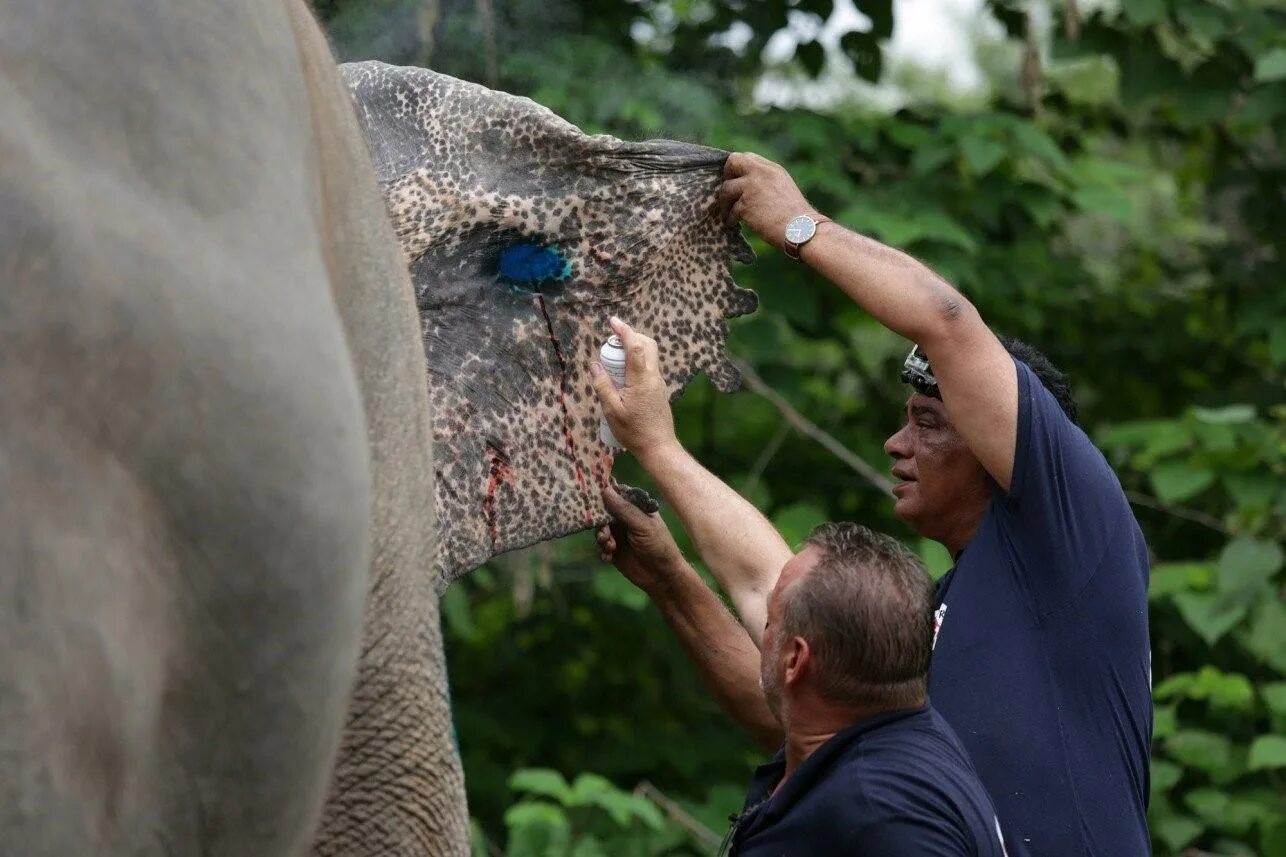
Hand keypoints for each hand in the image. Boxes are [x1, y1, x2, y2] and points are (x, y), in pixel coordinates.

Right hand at [590, 316, 678, 459]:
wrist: (658, 447)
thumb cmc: (634, 431)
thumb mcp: (612, 410)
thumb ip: (603, 385)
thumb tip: (594, 365)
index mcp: (641, 379)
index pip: (635, 346)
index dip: (624, 330)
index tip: (612, 321)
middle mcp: (653, 376)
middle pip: (647, 344)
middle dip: (630, 336)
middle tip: (612, 341)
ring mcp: (658, 382)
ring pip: (649, 355)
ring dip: (633, 349)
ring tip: (614, 359)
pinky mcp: (659, 389)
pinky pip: (648, 366)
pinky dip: (636, 361)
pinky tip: (623, 376)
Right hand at [596, 486, 686, 593]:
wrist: (662, 575)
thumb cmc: (659, 545)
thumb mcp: (643, 525)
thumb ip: (624, 508)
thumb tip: (606, 490)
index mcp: (635, 508)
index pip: (616, 494)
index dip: (603, 494)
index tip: (590, 495)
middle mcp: (625, 519)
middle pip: (603, 512)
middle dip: (600, 522)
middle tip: (604, 532)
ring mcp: (619, 534)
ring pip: (600, 529)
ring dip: (602, 537)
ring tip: (610, 546)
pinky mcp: (614, 550)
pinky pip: (601, 546)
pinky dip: (603, 550)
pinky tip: (610, 556)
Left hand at [717, 152, 820, 250]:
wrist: (801, 230)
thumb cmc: (795, 216)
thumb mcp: (783, 188)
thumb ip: (766, 181)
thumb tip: (747, 185)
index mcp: (772, 169)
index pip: (747, 157)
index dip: (737, 168)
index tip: (735, 180)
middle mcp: (761, 173)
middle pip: (733, 162)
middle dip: (726, 176)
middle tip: (727, 191)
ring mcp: (752, 188)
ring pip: (726, 189)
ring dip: (724, 203)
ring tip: (727, 213)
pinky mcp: (745, 205)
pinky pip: (730, 210)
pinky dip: (730, 218)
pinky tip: (733, 224)